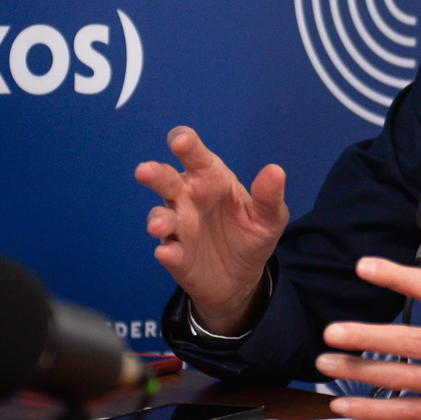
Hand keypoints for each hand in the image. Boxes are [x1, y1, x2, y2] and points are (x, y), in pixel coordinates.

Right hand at [135, 126, 287, 335]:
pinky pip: (168, 250)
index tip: (180, 141)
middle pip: (166, 180)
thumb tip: (276, 171)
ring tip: (158, 225)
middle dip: (155, 174)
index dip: (184, 142)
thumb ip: (269, 196)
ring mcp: (179, 226)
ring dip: (157, 218)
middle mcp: (188, 197)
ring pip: (160, 215)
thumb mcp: (269, 217)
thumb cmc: (250, 235)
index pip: (194, 154)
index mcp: (211, 178)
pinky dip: (166, 251)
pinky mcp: (175, 254)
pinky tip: (167, 253)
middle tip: (145, 171)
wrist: (241, 278)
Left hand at [317, 200, 420, 419]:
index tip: (363, 267)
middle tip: (332, 331)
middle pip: (416, 341)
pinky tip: (345, 402)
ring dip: (363, 373)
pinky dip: (375, 410)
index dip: (398, 276)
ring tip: (326, 363)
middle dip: (370, 337)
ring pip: (407, 379)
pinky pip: (408, 412)